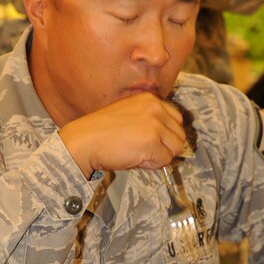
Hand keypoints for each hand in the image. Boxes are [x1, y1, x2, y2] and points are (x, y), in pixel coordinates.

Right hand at [59, 93, 185, 178]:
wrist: (83, 141)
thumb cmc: (101, 132)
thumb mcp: (130, 115)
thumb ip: (151, 121)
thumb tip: (169, 140)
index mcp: (150, 99)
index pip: (177, 119)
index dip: (166, 135)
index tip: (150, 141)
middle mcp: (156, 108)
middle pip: (180, 135)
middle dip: (165, 147)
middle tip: (142, 150)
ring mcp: (155, 124)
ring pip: (176, 148)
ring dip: (160, 156)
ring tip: (138, 153)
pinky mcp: (152, 142)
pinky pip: (165, 160)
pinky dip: (152, 164)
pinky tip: (134, 157)